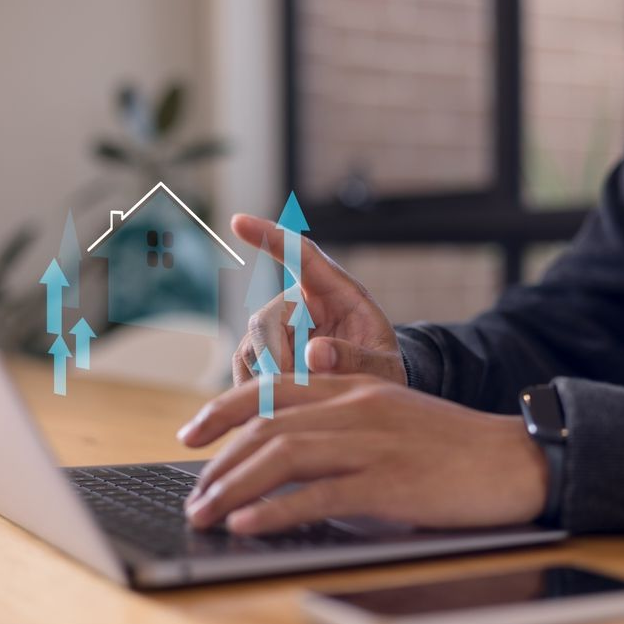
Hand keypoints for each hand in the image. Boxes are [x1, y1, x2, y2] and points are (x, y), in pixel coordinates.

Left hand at [177, 375, 548, 534]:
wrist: (515, 457)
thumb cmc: (453, 445)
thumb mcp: (391, 418)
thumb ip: (343, 425)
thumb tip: (288, 454)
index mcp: (355, 387)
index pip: (272, 390)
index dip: (223, 410)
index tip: (191, 432)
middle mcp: (355, 408)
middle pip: (267, 426)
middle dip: (219, 461)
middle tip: (192, 492)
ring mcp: (372, 443)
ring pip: (283, 456)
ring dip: (233, 486)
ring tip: (204, 513)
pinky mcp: (389, 482)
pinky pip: (320, 495)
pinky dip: (276, 510)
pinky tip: (248, 524)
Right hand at [230, 214, 405, 385]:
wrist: (371, 393)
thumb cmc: (382, 371)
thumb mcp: (383, 368)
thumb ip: (357, 359)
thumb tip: (314, 353)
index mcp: (337, 292)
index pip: (301, 256)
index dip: (270, 237)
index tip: (239, 221)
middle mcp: (301, 304)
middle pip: (265, 319)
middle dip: (277, 359)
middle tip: (301, 388)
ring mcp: (279, 330)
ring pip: (251, 347)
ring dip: (271, 379)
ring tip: (303, 397)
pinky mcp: (263, 355)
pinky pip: (244, 368)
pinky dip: (258, 390)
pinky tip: (282, 402)